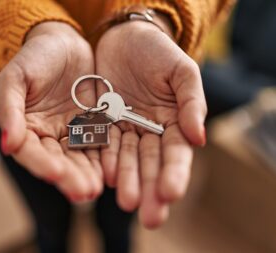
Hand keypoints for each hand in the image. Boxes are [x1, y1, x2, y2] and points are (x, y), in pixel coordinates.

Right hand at [0, 22, 102, 201]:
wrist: (63, 41)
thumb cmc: (35, 56)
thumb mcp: (15, 77)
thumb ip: (10, 109)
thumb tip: (7, 143)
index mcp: (24, 126)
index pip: (29, 151)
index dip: (41, 163)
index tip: (56, 173)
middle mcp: (47, 134)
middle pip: (56, 160)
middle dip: (70, 176)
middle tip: (84, 192)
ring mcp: (70, 131)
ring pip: (78, 157)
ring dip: (87, 174)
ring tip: (96, 189)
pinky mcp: (91, 124)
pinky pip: (97, 143)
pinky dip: (102, 157)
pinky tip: (110, 171)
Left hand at [96, 21, 206, 226]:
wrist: (125, 38)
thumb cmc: (158, 51)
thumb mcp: (181, 71)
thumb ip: (192, 102)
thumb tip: (199, 138)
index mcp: (174, 122)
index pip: (176, 153)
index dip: (175, 173)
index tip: (171, 193)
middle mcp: (149, 131)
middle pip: (151, 164)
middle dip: (151, 188)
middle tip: (150, 216)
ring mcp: (125, 129)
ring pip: (127, 159)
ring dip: (127, 181)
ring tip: (127, 202)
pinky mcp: (102, 123)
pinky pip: (103, 144)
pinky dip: (105, 160)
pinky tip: (105, 177)